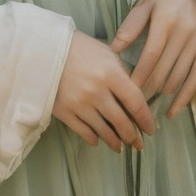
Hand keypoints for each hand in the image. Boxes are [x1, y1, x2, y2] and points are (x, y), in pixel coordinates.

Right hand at [52, 29, 156, 152]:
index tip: (150, 129)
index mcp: (110, 73)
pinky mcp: (64, 112)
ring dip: (114, 142)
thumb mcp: (106, 54)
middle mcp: (97, 91)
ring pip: (103, 131)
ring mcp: (80, 104)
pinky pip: (84, 132)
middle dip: (132, 136)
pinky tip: (98, 140)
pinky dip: (93, 139)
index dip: (145, 119)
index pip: (135, 102)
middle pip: (120, 121)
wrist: (45, 50)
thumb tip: (135, 96)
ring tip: (120, 147)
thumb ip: (122, 74)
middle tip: (138, 144)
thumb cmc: (80, 48)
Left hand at [111, 0, 195, 119]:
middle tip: (134, 102)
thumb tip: (114, 49)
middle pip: (164, 69)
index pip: (150, 55)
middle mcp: (184, 33)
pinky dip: (184, 98)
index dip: (139, 75)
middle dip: (148, 88)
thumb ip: (131, 26)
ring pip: (179, 77)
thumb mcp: (146, 5)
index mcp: (166, 21)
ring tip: (148, 103)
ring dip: (163, 93)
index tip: (127, 89)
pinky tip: (172, 111)